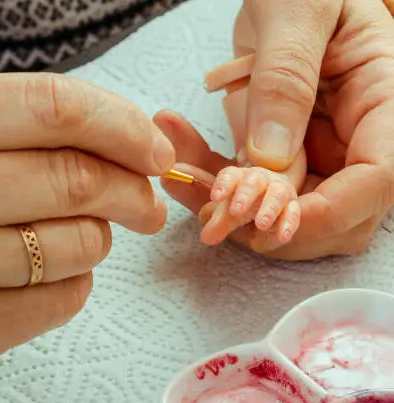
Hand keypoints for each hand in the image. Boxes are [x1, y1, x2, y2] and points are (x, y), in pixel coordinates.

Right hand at [0, 72, 173, 360]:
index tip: (157, 152)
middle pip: (76, 180)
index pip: (53, 108)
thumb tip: (146, 147)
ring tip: (83, 238)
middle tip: (148, 208)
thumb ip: (43, 134)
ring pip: (81, 244)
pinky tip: (54, 273)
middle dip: (133, 194)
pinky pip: (67, 298)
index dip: (121, 127)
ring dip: (99, 241)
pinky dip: (76, 283)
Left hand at [156, 0, 393, 259]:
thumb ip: (286, 79)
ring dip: (232, 212)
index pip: (377, 179)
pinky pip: (250, 192)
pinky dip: (214, 187)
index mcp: (383, 103)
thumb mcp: (299, 8)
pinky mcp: (281, 160)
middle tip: (213, 209)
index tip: (269, 218)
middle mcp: (355, 141)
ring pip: (284, 215)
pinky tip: (182, 162)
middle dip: (271, 226)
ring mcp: (319, 156)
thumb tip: (269, 158)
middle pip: (334, 219)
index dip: (329, 213)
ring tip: (182, 175)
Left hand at [199, 165, 299, 245]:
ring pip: (276, 195)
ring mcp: (278, 192)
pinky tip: (282, 237)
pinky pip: (292, 213)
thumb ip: (216, 224)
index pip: (230, 176)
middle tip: (235, 211)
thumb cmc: (244, 207)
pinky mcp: (291, 206)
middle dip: (244, 195)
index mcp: (238, 178)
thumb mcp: (227, 215)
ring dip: (269, 209)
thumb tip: (206, 237)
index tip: (215, 197)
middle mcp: (259, 181)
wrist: (270, 206)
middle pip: (253, 182)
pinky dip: (288, 224)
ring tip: (261, 224)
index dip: (223, 185)